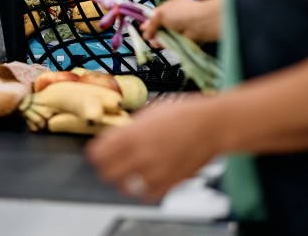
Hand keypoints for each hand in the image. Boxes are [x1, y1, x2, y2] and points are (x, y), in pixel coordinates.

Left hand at [86, 94, 221, 201]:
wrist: (211, 125)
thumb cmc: (185, 114)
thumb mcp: (150, 112)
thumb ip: (130, 127)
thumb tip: (116, 137)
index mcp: (131, 133)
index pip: (97, 153)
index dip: (96, 153)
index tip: (99, 153)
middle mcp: (139, 153)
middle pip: (106, 173)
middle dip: (106, 168)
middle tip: (112, 164)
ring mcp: (153, 170)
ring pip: (124, 187)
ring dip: (124, 180)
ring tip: (131, 172)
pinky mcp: (168, 183)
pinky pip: (146, 195)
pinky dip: (144, 189)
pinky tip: (148, 178)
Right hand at [141, 0, 220, 45]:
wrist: (199, 25)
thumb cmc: (181, 13)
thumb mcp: (162, 13)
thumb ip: (152, 22)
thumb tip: (145, 30)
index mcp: (173, 5)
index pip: (159, 13)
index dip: (150, 20)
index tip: (142, 26)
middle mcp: (177, 16)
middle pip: (161, 25)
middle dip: (152, 31)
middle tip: (146, 35)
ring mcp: (180, 28)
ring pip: (165, 35)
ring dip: (157, 38)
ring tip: (151, 41)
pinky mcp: (182, 39)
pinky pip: (170, 42)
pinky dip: (163, 44)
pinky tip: (157, 44)